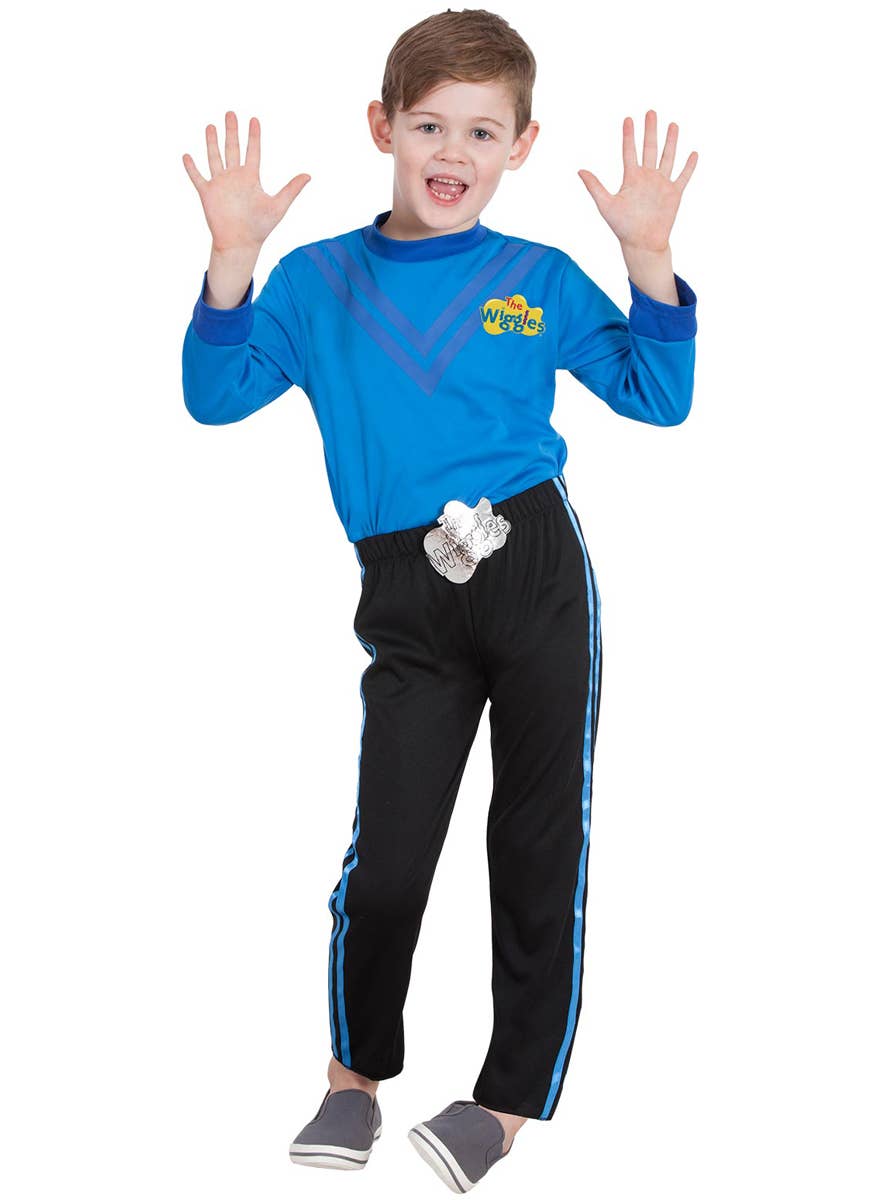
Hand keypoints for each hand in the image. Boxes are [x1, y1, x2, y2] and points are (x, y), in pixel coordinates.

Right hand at [183, 111, 311, 254]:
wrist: (241, 244)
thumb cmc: (260, 227)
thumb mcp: (278, 205)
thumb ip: (292, 189)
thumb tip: (309, 175)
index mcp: (251, 178)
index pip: (253, 151)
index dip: (253, 136)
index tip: (254, 119)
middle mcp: (234, 177)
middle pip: (232, 148)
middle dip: (231, 131)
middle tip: (230, 113)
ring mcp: (220, 184)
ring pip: (214, 157)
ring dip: (212, 142)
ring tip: (210, 126)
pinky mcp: (207, 194)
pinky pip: (197, 177)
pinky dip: (191, 167)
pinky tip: (187, 155)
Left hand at [577, 110, 696, 252]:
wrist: (642, 244)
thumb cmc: (622, 227)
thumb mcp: (606, 205)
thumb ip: (595, 186)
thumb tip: (579, 170)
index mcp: (631, 178)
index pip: (629, 151)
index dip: (628, 136)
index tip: (628, 119)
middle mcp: (647, 178)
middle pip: (650, 148)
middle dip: (650, 130)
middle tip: (651, 112)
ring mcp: (661, 184)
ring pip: (668, 157)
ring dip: (671, 141)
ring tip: (673, 125)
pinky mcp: (674, 194)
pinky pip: (683, 176)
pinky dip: (689, 166)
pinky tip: (693, 153)